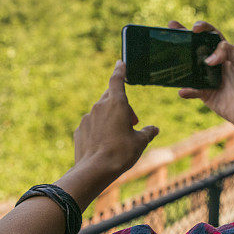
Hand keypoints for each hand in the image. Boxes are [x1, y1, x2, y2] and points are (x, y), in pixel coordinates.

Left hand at [73, 60, 158, 177]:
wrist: (95, 170)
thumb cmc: (121, 153)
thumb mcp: (140, 143)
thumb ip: (148, 133)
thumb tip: (154, 129)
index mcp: (116, 103)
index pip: (117, 80)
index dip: (120, 71)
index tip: (120, 63)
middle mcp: (99, 106)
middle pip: (111, 97)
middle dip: (122, 106)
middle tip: (132, 122)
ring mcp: (87, 118)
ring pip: (101, 113)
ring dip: (110, 119)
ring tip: (118, 138)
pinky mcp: (79, 130)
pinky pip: (91, 125)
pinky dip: (98, 130)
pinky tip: (104, 145)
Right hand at [170, 19, 233, 132]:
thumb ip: (228, 50)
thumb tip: (207, 59)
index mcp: (224, 51)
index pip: (211, 35)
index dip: (202, 28)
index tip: (194, 28)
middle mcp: (214, 63)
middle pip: (195, 47)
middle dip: (183, 36)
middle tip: (171, 26)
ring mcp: (207, 78)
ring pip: (189, 68)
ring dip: (179, 62)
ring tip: (167, 55)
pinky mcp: (204, 94)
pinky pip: (191, 90)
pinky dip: (186, 90)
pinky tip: (182, 90)